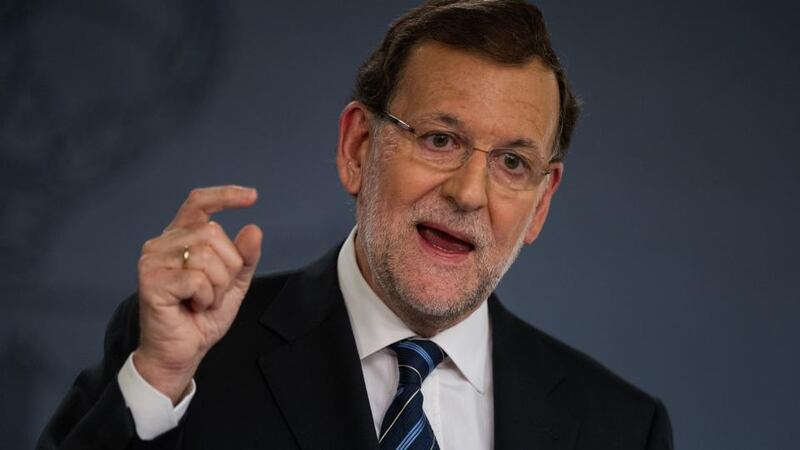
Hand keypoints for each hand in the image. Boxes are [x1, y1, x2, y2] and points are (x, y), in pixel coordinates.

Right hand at [133, 185, 262, 402]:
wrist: (182, 352)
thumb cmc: (202, 316)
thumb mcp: (234, 282)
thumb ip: (245, 257)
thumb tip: (253, 229)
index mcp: (181, 237)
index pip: (199, 203)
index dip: (225, 195)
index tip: (252, 196)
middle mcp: (162, 243)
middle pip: (214, 233)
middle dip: (228, 268)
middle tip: (214, 292)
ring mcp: (153, 260)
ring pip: (207, 255)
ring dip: (217, 286)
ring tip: (203, 301)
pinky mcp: (151, 280)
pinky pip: (197, 278)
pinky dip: (205, 297)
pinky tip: (194, 306)